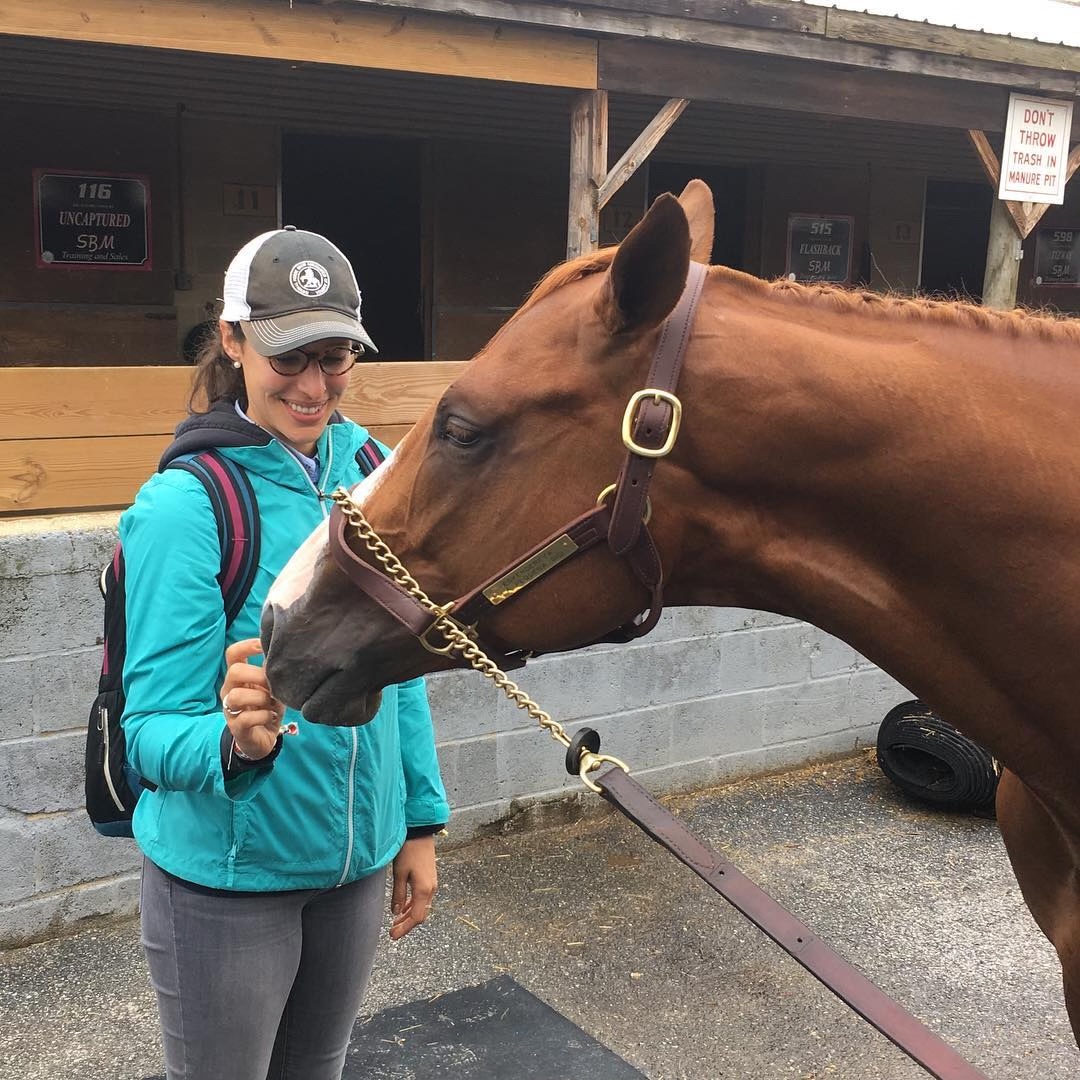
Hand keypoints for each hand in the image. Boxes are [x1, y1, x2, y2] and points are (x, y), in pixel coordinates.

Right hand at [220, 638, 285, 760]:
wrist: (263, 738)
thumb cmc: (268, 707)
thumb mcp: (273, 687)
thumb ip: (272, 673)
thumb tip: (279, 656)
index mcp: (238, 677)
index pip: (233, 653)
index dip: (248, 645)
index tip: (266, 646)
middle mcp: (229, 690)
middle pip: (234, 671)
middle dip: (258, 675)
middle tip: (273, 685)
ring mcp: (230, 709)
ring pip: (236, 696)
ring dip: (260, 697)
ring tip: (271, 703)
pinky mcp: (236, 728)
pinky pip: (246, 718)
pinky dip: (263, 716)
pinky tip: (271, 717)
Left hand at [389, 835, 436, 939]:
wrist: (420, 833)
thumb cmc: (408, 851)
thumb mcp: (399, 873)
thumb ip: (398, 894)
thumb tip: (396, 912)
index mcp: (424, 890)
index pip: (416, 917)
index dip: (405, 928)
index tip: (393, 935)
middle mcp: (431, 889)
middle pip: (421, 914)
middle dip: (406, 924)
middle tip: (392, 931)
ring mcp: (432, 883)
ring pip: (422, 906)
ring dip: (409, 915)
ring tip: (396, 921)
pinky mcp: (430, 878)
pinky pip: (423, 898)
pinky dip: (413, 905)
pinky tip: (404, 907)